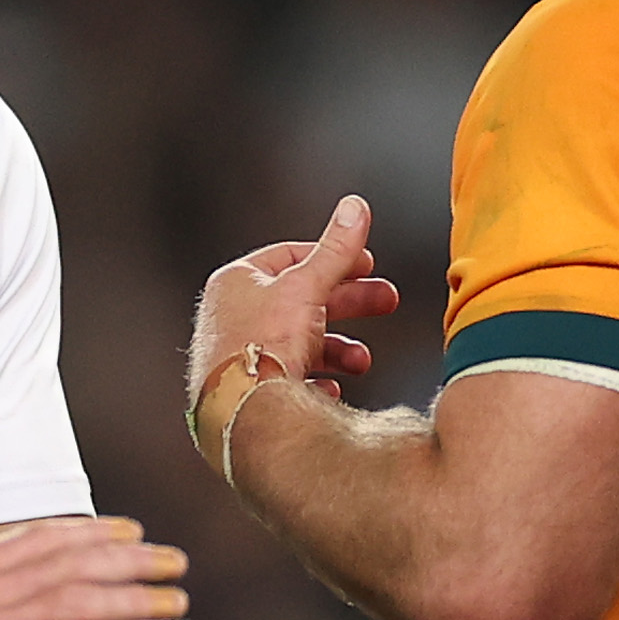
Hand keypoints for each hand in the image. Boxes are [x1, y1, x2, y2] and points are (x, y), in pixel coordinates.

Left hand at [189, 196, 399, 418]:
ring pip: (297, 344)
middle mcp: (231, 317)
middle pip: (300, 301)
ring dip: (337, 350)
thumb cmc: (262, 344)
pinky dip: (314, 381)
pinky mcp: (246, 393)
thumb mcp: (306, 286)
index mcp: (237, 282)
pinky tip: (332, 386)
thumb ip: (335, 250)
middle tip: (387, 302)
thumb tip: (355, 207)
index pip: (290, 257)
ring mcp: (236, 356)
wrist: (240, 413)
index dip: (333, 258)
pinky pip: (286, 382)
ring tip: (362, 360)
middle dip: (348, 303)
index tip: (367, 264)